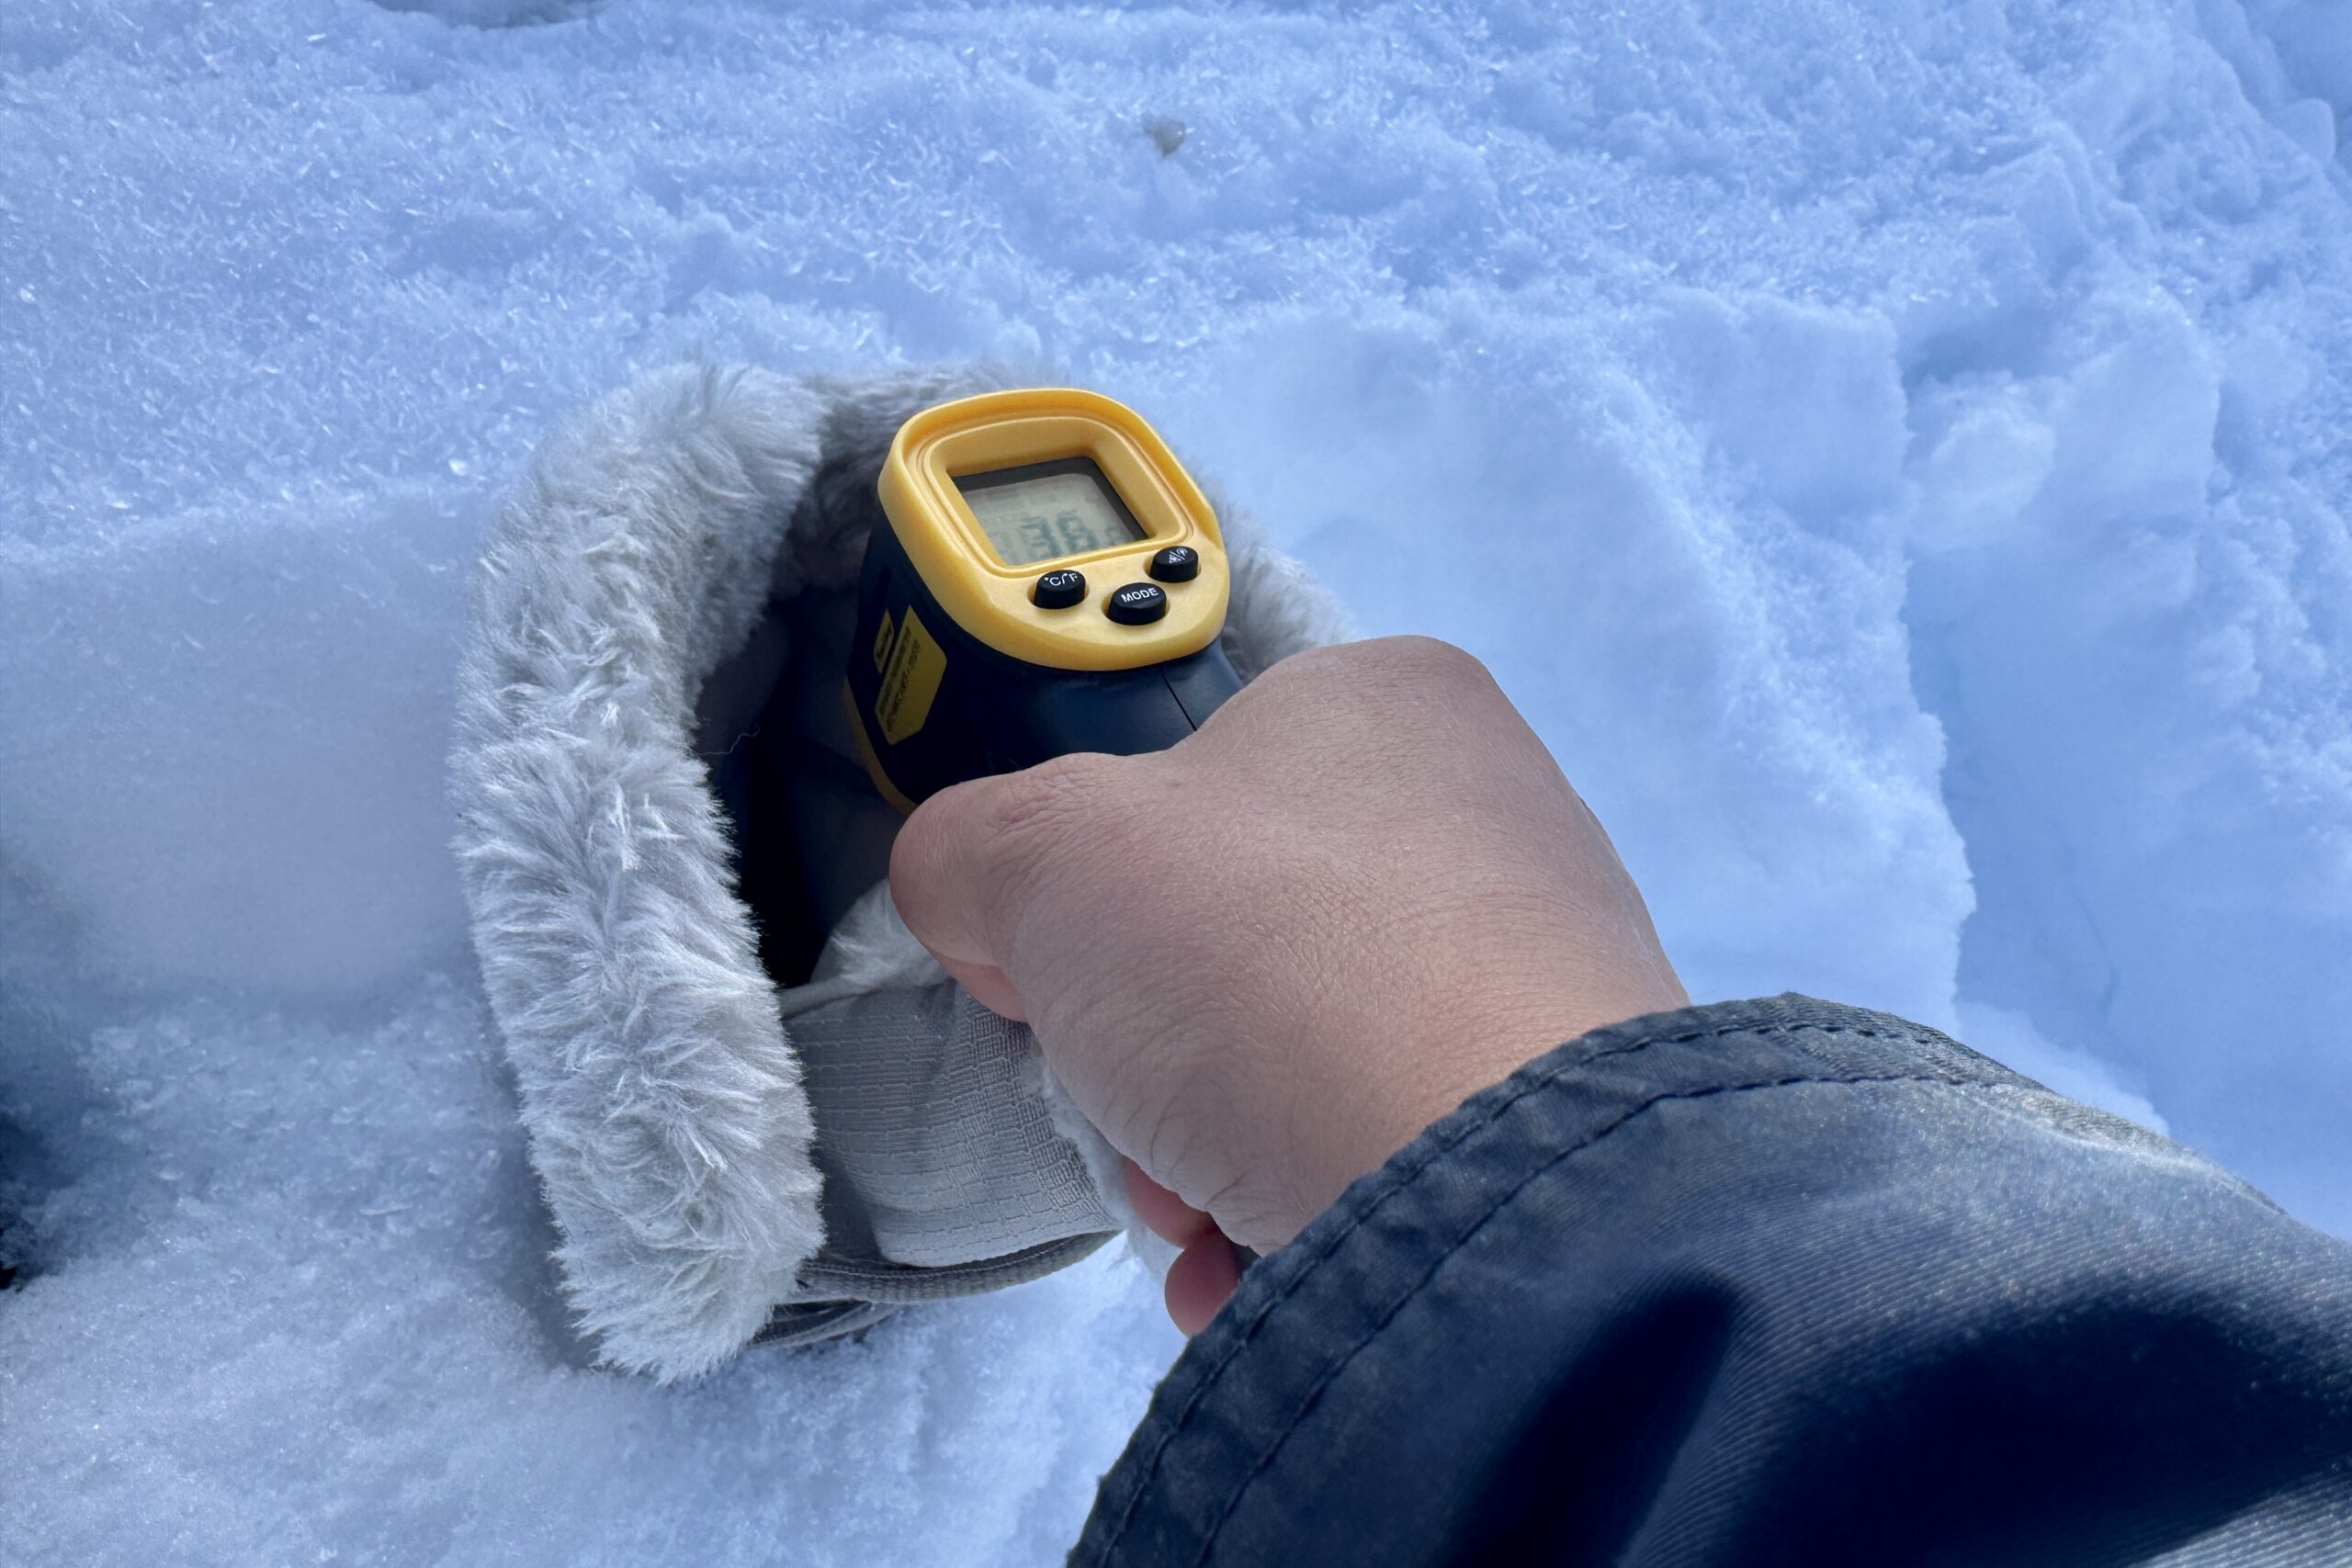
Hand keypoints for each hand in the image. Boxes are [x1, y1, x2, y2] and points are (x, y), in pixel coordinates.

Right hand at [889, 637, 1686, 1330]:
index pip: (1185, 768)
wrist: (1496, 1187)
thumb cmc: (1267, 963)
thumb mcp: (1042, 858)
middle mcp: (1488, 808)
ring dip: (1203, 1146)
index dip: (1083, 875)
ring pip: (1298, 1054)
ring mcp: (1542, 962)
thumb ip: (966, 850)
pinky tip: (1262, 1258)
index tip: (1044, 971)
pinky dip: (1297, 1205)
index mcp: (1382, 698)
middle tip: (1126, 1107)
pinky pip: (1384, 1146)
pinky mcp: (1568, 1108)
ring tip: (1200, 1208)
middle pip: (1233, 934)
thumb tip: (977, 907)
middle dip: (1144, 1052)